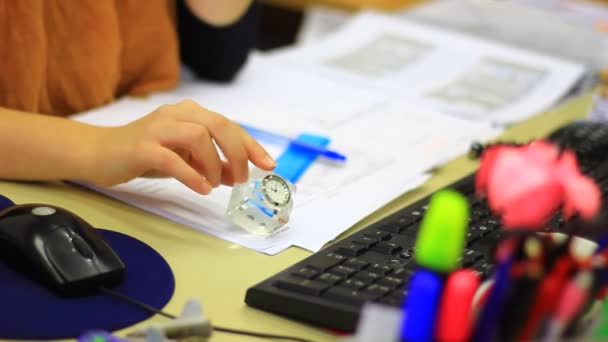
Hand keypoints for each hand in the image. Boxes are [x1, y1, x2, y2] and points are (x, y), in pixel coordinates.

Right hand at [90, 99, 274, 193]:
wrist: (98, 153)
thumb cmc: (143, 154)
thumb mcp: (183, 158)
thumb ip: (209, 163)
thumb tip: (235, 173)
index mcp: (189, 114)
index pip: (228, 125)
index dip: (251, 145)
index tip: (267, 164)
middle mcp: (176, 114)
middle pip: (219, 125)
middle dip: (238, 152)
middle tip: (242, 177)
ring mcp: (158, 128)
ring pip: (198, 136)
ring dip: (214, 163)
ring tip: (214, 183)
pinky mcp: (141, 146)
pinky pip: (172, 158)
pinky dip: (192, 174)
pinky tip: (201, 188)